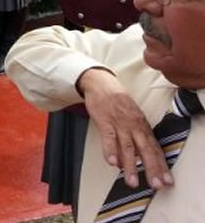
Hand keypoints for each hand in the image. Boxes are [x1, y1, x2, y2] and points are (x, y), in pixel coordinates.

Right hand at [79, 68, 172, 190]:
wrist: (101, 83)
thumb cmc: (116, 102)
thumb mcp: (130, 117)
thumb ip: (132, 137)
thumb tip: (131, 159)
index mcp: (142, 125)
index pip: (155, 148)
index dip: (161, 165)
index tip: (167, 180)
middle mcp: (134, 126)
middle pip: (146, 150)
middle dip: (152, 168)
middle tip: (155, 184)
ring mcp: (120, 123)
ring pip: (128, 147)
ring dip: (131, 166)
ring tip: (132, 182)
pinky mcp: (105, 120)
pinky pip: (109, 138)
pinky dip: (111, 150)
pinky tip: (112, 162)